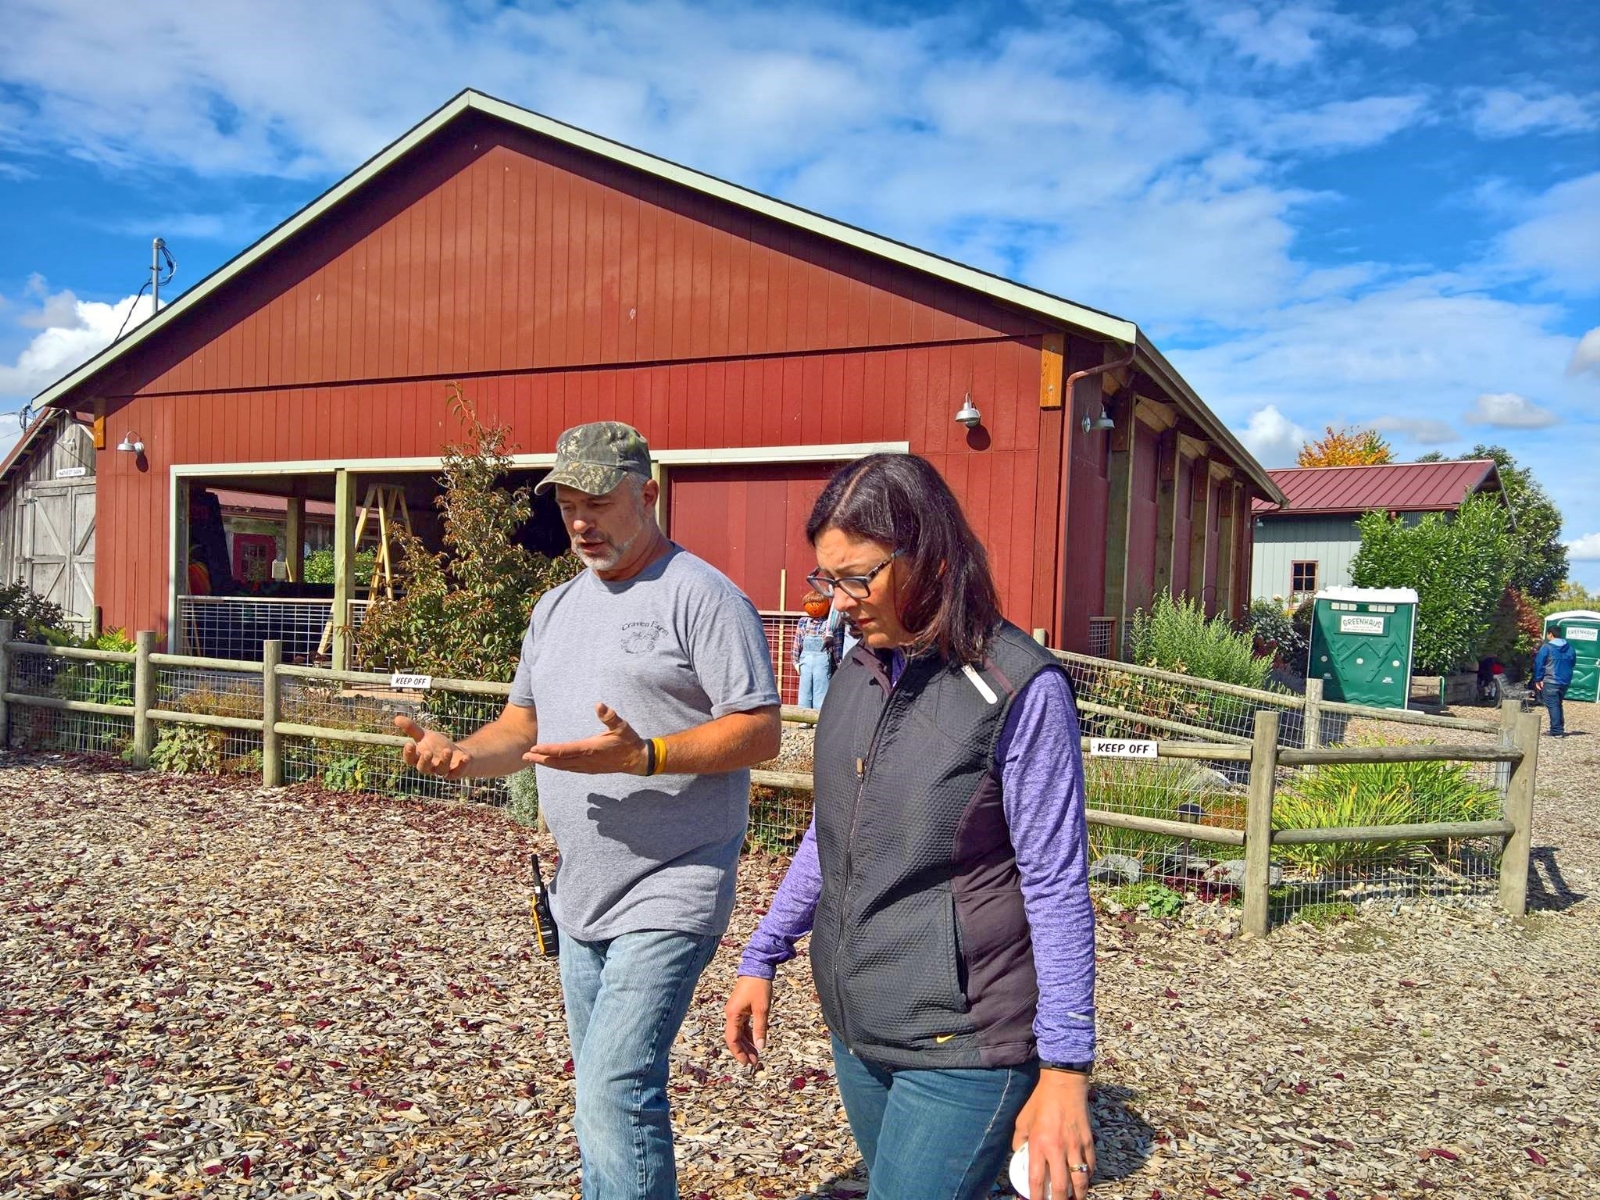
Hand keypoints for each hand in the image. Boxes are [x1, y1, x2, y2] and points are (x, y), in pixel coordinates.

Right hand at [393, 715, 471, 778]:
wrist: (456, 753)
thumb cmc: (437, 745)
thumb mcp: (424, 735)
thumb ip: (411, 728)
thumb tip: (396, 718)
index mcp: (419, 759)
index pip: (410, 760)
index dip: (408, 754)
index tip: (409, 743)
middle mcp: (430, 767)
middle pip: (423, 768)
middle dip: (425, 761)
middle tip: (427, 752)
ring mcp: (443, 771)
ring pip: (441, 770)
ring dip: (444, 760)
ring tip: (447, 750)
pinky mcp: (457, 772)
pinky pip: (458, 771)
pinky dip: (462, 765)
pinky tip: (465, 757)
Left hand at [522, 703, 647, 774]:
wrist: (638, 760)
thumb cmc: (628, 741)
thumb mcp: (621, 726)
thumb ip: (609, 716)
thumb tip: (599, 704)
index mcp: (590, 749)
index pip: (563, 750)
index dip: (548, 750)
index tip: (535, 747)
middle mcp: (586, 760)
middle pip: (558, 761)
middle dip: (541, 759)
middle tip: (525, 756)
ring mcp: (587, 767)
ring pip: (562, 767)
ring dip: (547, 764)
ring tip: (534, 760)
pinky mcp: (590, 769)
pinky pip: (570, 769)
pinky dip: (558, 767)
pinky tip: (553, 765)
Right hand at [723, 975, 772, 1065]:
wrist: (758, 967)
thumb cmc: (759, 986)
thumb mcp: (762, 1009)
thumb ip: (760, 1029)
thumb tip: (760, 1047)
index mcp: (733, 1015)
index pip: (732, 1039)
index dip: (738, 1053)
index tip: (746, 1063)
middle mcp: (731, 1014)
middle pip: (734, 1038)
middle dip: (743, 1051)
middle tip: (754, 1062)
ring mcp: (735, 1011)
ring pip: (738, 1032)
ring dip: (746, 1044)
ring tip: (755, 1055)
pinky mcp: (741, 1008)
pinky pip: (742, 1025)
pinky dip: (748, 1034)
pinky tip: (755, 1041)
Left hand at [1012, 1070, 1094, 1199]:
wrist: (1064, 1083)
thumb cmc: (1040, 1100)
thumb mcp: (1022, 1119)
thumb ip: (1019, 1140)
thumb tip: (1020, 1155)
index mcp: (1039, 1144)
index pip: (1037, 1179)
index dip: (1035, 1197)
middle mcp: (1058, 1148)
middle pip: (1061, 1187)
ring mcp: (1075, 1146)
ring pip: (1080, 1180)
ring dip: (1079, 1195)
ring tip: (1075, 1199)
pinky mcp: (1088, 1141)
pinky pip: (1090, 1165)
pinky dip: (1088, 1175)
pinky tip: (1083, 1179)